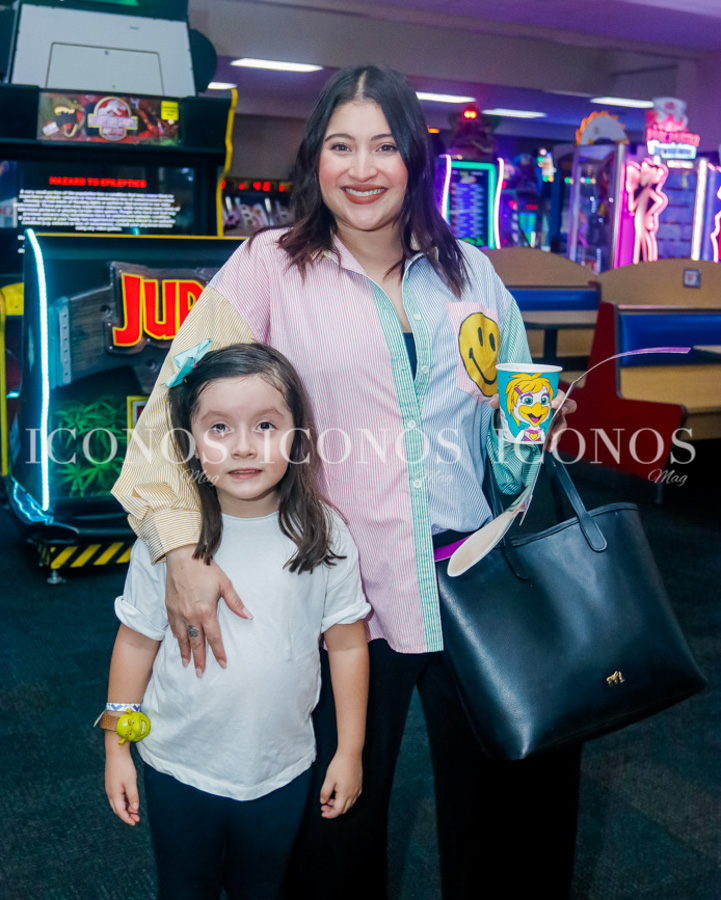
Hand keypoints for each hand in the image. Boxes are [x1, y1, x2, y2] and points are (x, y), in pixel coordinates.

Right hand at [105, 740, 139, 825]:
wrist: (116, 752)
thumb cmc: (124, 767)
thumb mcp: (131, 782)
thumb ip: (133, 796)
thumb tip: (135, 809)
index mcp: (114, 794)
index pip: (120, 811)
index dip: (127, 818)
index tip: (135, 823)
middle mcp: (110, 793)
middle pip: (118, 808)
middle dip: (127, 814)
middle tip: (137, 818)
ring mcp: (111, 788)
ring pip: (118, 802)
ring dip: (126, 807)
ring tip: (136, 810)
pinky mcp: (112, 783)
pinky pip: (118, 796)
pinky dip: (124, 800)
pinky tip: (131, 799)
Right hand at [165, 545, 251, 675]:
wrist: (182, 556)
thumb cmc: (205, 569)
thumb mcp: (225, 584)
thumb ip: (235, 602)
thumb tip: (248, 616)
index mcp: (205, 611)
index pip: (214, 637)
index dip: (219, 652)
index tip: (223, 664)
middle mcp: (190, 616)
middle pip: (196, 643)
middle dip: (199, 660)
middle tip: (201, 674)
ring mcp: (178, 613)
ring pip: (182, 638)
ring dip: (185, 652)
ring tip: (187, 664)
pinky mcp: (169, 607)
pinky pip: (173, 627)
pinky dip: (176, 637)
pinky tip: (179, 642)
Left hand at [319, 751, 362, 818]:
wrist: (351, 753)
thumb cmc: (339, 765)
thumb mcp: (329, 779)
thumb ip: (325, 792)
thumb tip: (323, 801)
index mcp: (345, 794)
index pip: (337, 810)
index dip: (329, 814)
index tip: (322, 812)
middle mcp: (353, 794)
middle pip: (343, 809)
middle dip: (333, 810)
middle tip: (324, 806)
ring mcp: (357, 789)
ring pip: (349, 804)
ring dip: (339, 804)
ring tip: (330, 798)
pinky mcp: (359, 784)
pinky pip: (353, 797)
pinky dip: (345, 799)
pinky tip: (339, 793)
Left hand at [489, 390, 576, 450]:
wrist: (514, 411)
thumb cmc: (517, 399)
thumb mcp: (509, 396)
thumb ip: (501, 397)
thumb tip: (494, 403)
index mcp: (548, 395)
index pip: (561, 395)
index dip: (561, 399)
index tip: (553, 404)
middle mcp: (554, 407)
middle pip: (567, 410)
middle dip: (562, 419)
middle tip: (554, 427)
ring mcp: (553, 419)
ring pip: (561, 425)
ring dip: (558, 434)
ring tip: (551, 441)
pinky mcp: (549, 430)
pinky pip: (554, 436)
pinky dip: (552, 442)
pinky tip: (548, 448)